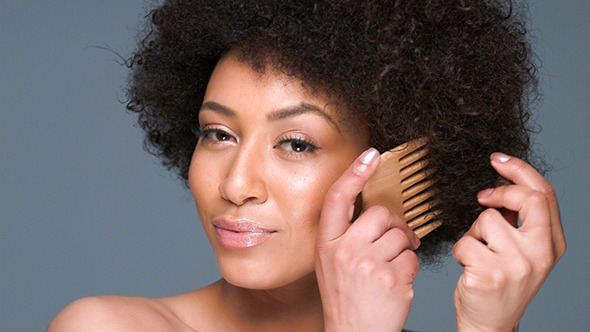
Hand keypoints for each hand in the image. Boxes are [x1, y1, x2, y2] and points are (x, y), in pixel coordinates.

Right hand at [315, 148, 420, 331]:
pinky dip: (410, 268)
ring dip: (403, 250)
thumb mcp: (331, 263)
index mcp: (327, 244)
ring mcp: (368, 264)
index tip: (370, 155)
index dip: (354, 174)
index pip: (337, 199)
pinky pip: (412, 257)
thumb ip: (346, 235)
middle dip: (393, 225)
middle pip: (380, 213)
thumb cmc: (345, 297)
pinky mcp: (392, 278)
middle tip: (392, 243)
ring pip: (401, 235)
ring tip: (389, 270)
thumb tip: (376, 211)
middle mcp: (344, 250)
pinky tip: (396, 282)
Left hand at [453, 153, 565, 331]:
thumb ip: (520, 222)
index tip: (498, 160)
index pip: (544, 194)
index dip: (519, 170)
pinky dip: (459, 250)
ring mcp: (517, 264)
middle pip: (527, 198)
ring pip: (486, 219)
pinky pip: (465, 241)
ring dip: (473, 232)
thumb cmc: (500, 284)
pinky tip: (468, 267)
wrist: (490, 324)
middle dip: (500, 190)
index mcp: (552, 244)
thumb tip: (503, 186)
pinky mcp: (490, 273)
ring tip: (478, 253)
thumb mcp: (522, 253)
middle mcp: (541, 253)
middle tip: (483, 197)